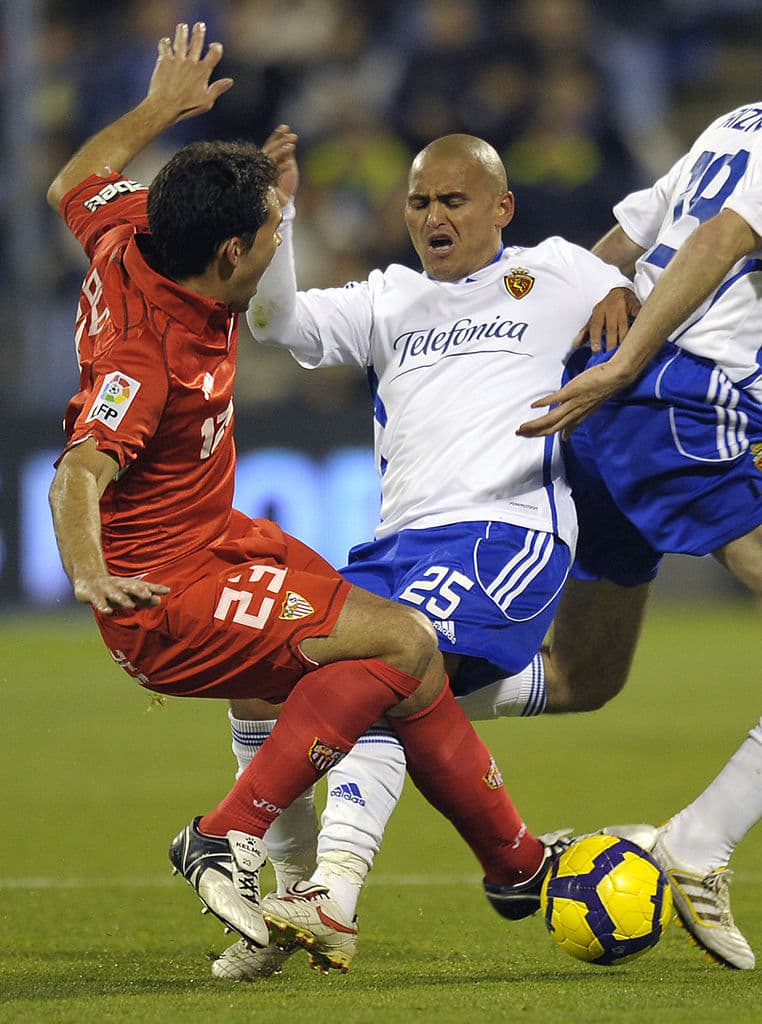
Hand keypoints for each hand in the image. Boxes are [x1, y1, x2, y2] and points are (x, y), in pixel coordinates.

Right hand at [73, 574, 169, 614]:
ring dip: (122, 599)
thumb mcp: (129, 593)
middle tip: (148, 594)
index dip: (155, 588)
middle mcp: (119, 586)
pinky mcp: (94, 596)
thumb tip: (160, 601)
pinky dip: (103, 606)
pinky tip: (108, 611)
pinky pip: (99, 602)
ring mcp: (106, 590)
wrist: (87, 579)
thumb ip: (144, 598)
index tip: (167, 590)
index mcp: (129, 585)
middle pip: (130, 587)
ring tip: (130, 605)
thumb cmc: (114, 589)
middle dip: (139, 591)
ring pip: (115, 594)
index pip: (144, 586)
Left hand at [147, 22, 233, 123]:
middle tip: (199, 25)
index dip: (216, 48)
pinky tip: (166, 42)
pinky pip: (165, 47)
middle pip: (197, 42)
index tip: (214, 46)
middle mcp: (191, 63)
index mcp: (203, 72)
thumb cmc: (186, 107)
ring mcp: (177, 60)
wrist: (164, 106)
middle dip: (199, 32)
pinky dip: (166, 43)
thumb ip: (217, 89)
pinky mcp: (164, 61)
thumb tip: (230, 81)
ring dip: (182, 32)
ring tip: (182, 27)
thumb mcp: (206, 101)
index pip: (214, 53)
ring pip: (181, 41)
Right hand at [262, 124, 298, 204]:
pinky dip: (281, 159)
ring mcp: (264, 172)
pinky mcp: (265, 179)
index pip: (271, 145)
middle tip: (289, 132)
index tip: (285, 127)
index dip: (277, 136)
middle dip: (280, 139)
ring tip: (292, 141)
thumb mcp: (288, 169)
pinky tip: (290, 153)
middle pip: (270, 149)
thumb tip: (290, 144)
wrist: (281, 206)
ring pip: (271, 155)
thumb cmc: (284, 189)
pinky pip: (273, 166)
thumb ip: (287, 157)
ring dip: (281, 146)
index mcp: (267, 162)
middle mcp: (263, 165)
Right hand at [517, 359, 633, 439]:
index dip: (541, 435)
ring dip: (535, 424)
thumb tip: (566, 436)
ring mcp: (572, 403)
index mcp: (577, 418)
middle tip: (519, 433)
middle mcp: (574, 413)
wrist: (615, 378)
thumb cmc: (602, 391)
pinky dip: (543, 403)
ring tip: (522, 426)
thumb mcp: (587, 411)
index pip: (556, 431)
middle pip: (551, 428)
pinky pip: (555, 399)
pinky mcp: (572, 392)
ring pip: (551, 418)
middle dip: (534, 432)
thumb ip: (575, 423)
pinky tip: (533, 405)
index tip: (529, 436)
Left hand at [572, 287, 640, 351]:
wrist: (621, 291)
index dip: (595, 339)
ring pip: (625, 327)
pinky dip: (639, 326)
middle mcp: (611, 309)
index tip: (596, 351)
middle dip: (611, 344)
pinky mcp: (636, 307)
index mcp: (599, 311)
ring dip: (624, 340)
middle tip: (610, 357)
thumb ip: (585, 332)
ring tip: (623, 353)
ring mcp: (624, 307)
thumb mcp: (594, 317)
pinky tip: (639, 337)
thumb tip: (575, 345)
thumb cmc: (606, 308)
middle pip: (611, 329)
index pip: (595, 326)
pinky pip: (638, 318)